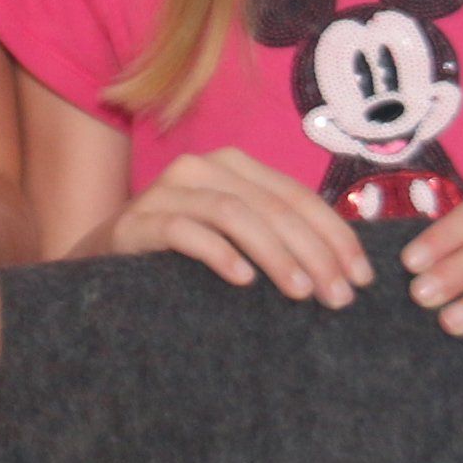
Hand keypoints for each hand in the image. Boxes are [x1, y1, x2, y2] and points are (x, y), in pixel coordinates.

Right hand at [96, 149, 369, 306]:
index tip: (361, 277)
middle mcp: (200, 168)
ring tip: (301, 292)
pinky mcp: (137, 222)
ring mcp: (165, 191)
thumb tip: (344, 264)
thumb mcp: (233, 237)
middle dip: (314, 252)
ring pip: (235, 213)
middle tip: (339, 297)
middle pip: (272, 205)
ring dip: (275, 254)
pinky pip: (184, 231)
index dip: (335, 235)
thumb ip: (275, 234)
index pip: (297, 196)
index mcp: (232, 166)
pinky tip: (242, 280)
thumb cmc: (179, 256)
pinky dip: (218, 253)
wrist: (100, 262)